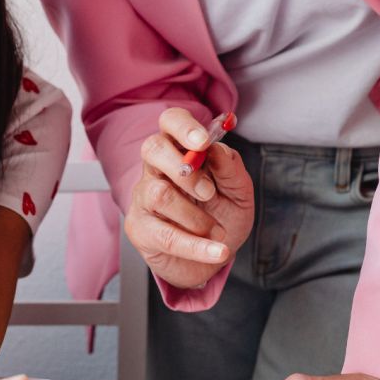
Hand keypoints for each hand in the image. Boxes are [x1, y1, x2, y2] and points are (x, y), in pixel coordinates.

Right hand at [124, 108, 253, 290]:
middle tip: (209, 192)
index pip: (171, 122)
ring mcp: (144, 198)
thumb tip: (217, 148)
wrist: (213, 258)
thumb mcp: (239, 192)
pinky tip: (216, 251)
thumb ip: (230, 169)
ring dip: (196, 217)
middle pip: (153, 149)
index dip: (183, 126)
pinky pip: (165, 235)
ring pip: (159, 194)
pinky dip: (196, 246)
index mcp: (181, 151)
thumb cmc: (223, 217)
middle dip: (183, 168)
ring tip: (217, 231)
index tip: (203, 141)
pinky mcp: (140, 228)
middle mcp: (157, 169)